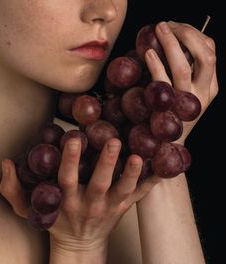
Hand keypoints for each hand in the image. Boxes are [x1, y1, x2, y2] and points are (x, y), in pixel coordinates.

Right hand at [0, 138, 158, 251]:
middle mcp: (91, 204)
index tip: (73, 138)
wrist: (81, 244)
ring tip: (139, 155)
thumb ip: (14, 189)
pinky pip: (139, 196)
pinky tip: (163, 170)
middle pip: (100, 183)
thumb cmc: (56, 222)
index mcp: (68, 200)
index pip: (67, 178)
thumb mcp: (30, 209)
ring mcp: (111, 208)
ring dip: (132, 173)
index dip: (70, 159)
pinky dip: (151, 183)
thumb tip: (6, 163)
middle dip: (107, 163)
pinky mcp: (125, 209)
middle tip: (113, 140)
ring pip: (123, 190)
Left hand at [145, 21, 217, 143]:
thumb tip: (168, 41)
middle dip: (187, 33)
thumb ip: (184, 70)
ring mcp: (188, 102)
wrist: (168, 144)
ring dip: (171, 43)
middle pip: (206, 55)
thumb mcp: (185, 91)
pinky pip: (164, 83)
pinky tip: (148, 53)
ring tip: (158, 29)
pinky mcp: (171, 109)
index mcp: (211, 86)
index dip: (195, 33)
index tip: (176, 26)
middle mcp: (204, 92)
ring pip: (184, 66)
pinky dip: (156, 65)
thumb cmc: (172, 113)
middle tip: (166, 24)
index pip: (211, 51)